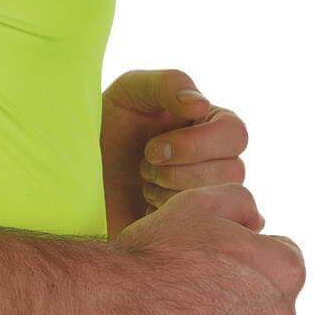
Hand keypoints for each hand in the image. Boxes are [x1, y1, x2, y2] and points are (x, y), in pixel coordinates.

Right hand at [96, 184, 303, 314]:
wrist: (110, 310)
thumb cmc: (154, 254)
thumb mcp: (198, 202)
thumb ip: (242, 202)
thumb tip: (258, 225)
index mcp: (284, 271)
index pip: (278, 258)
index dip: (240, 254)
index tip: (207, 259)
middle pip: (264, 304)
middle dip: (236, 296)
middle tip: (188, 289)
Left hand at [101, 69, 249, 236]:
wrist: (78, 172)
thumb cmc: (105, 124)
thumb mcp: (130, 92)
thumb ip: (167, 84)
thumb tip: (202, 105)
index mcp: (209, 123)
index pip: (235, 133)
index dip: (196, 145)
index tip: (152, 149)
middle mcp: (217, 159)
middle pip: (233, 171)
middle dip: (179, 172)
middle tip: (143, 168)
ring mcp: (209, 193)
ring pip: (218, 201)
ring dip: (171, 194)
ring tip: (143, 185)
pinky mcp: (195, 224)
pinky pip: (207, 229)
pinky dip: (171, 220)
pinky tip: (147, 210)